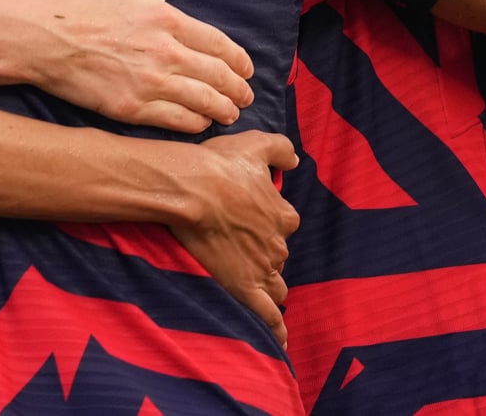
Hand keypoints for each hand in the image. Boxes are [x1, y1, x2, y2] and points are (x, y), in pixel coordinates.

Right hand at [10, 0, 254, 133]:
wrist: (34, 36)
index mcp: (164, 18)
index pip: (218, 43)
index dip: (238, 59)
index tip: (245, 68)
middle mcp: (164, 53)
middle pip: (218, 76)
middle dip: (238, 89)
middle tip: (245, 96)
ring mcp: (148, 83)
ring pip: (203, 102)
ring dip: (223, 109)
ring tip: (230, 113)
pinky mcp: (130, 109)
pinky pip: (176, 121)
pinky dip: (195, 123)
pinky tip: (200, 123)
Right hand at [166, 131, 299, 346]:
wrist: (190, 191)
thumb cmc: (218, 166)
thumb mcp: (255, 144)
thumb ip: (281, 149)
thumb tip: (295, 161)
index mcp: (282, 214)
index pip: (282, 221)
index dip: (266, 218)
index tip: (248, 214)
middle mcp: (277, 244)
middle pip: (277, 254)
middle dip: (265, 253)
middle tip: (241, 246)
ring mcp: (263, 269)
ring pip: (276, 284)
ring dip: (270, 286)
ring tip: (258, 289)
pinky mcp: (245, 288)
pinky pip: (268, 316)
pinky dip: (277, 329)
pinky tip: (281, 342)